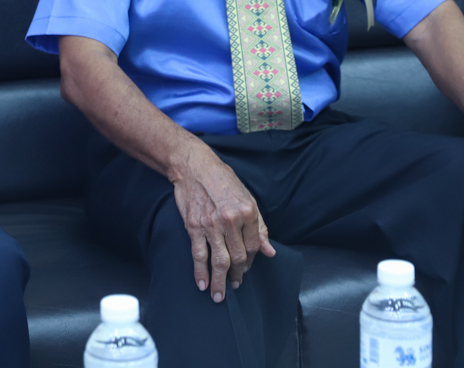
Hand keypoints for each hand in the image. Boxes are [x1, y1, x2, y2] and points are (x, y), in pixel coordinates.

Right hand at [169, 143, 276, 302]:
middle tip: (235, 286)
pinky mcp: (194, 226)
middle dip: (238, 276)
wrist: (195, 167)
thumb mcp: (247, 198)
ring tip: (219, 296)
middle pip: (238, 257)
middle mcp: (231, 220)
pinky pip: (199, 254)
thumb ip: (259, 226)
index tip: (246, 269)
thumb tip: (269, 251)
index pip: (253, 247)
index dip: (251, 262)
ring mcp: (211, 225)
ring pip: (219, 261)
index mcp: (247, 212)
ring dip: (220, 282)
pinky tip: (202, 283)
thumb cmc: (223, 180)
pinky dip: (200, 271)